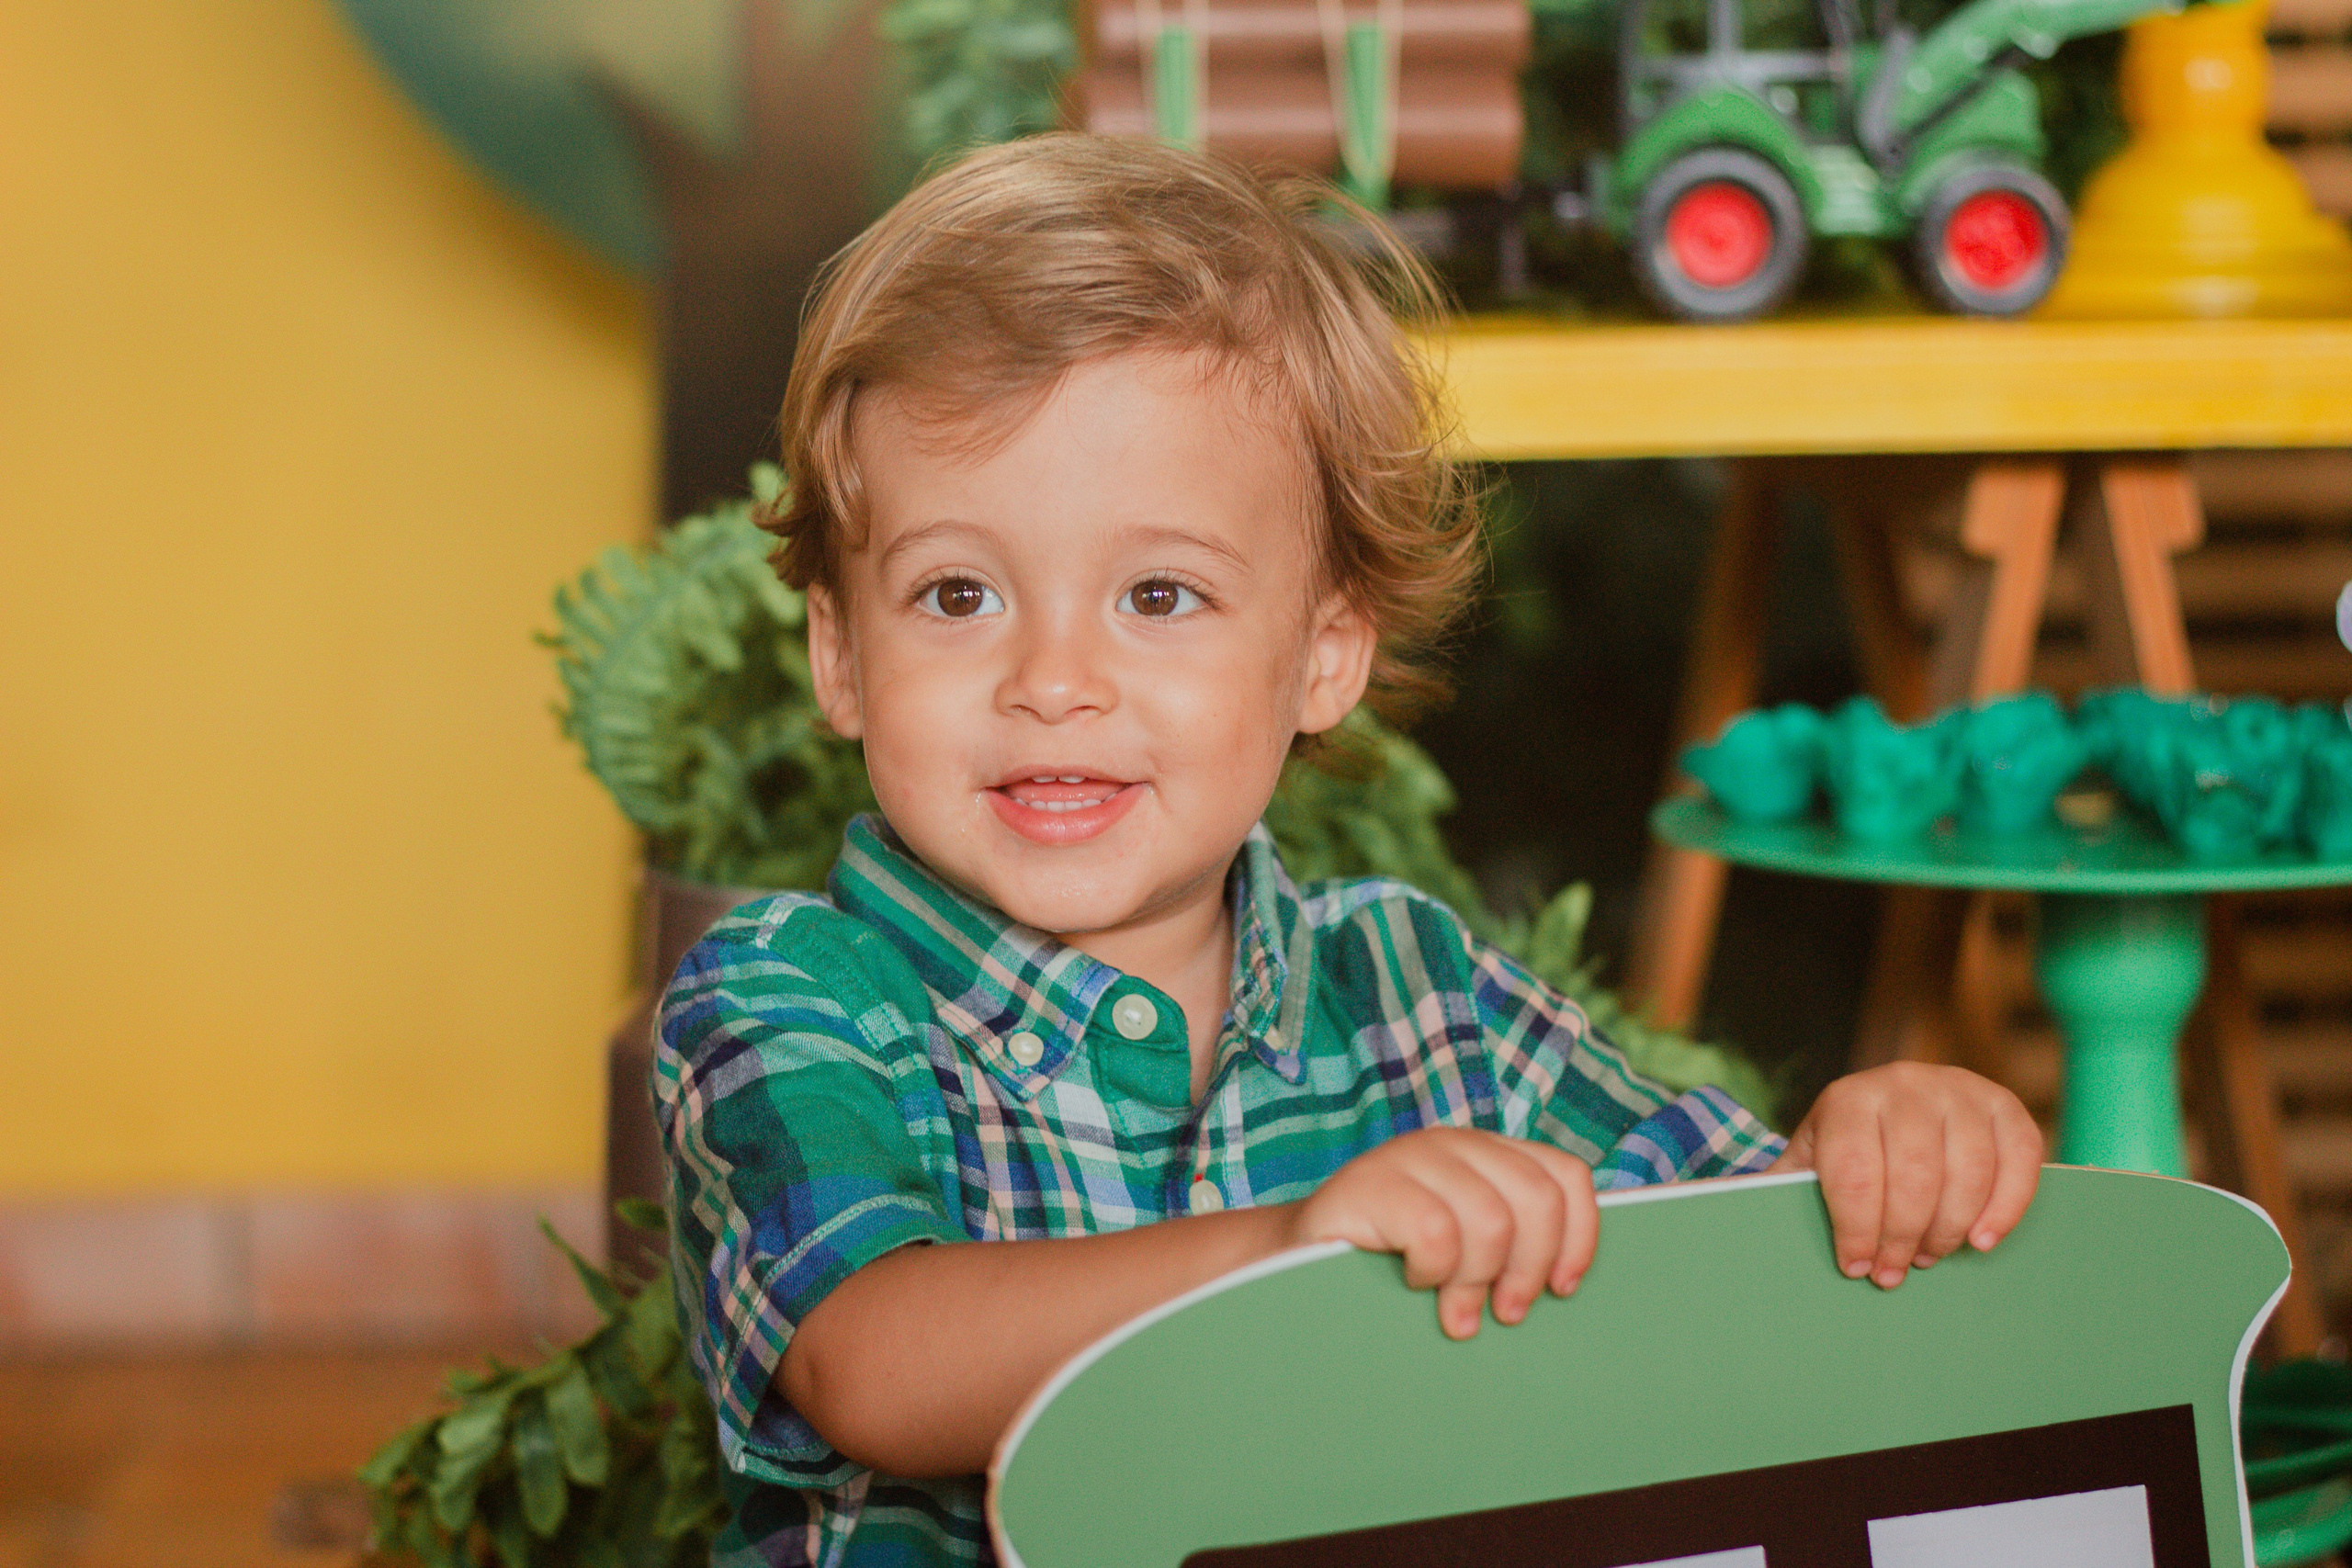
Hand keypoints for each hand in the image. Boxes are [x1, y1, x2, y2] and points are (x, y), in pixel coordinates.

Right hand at [1291, 1127, 1595, 1339]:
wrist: (1294, 1265)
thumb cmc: (1393, 1270)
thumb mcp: (1467, 1251)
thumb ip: (1512, 1246)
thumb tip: (1570, 1282)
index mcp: (1488, 1154)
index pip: (1566, 1176)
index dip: (1578, 1237)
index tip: (1561, 1289)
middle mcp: (1454, 1143)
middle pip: (1537, 1200)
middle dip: (1528, 1269)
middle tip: (1506, 1313)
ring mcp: (1410, 1155)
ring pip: (1492, 1220)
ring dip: (1476, 1281)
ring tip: (1455, 1312)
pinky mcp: (1370, 1180)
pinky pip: (1436, 1231)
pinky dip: (1433, 1271)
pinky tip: (1414, 1281)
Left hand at [1769, 1062, 2042, 1288]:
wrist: (1896, 1101)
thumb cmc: (1848, 1147)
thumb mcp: (1809, 1159)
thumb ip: (1776, 1187)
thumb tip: (1712, 1209)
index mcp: (1847, 1098)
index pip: (1853, 1171)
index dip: (1856, 1228)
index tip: (1855, 1267)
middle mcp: (1904, 1084)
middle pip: (1913, 1176)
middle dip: (1902, 1235)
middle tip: (1893, 1273)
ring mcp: (1959, 1090)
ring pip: (1966, 1172)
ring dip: (1949, 1229)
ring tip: (1928, 1257)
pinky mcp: (2005, 1105)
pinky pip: (2018, 1161)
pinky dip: (2005, 1207)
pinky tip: (1982, 1240)